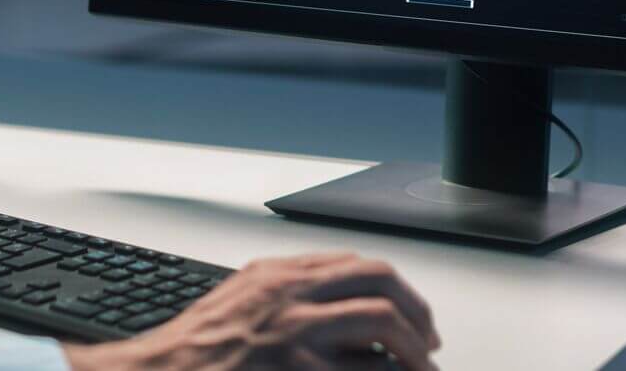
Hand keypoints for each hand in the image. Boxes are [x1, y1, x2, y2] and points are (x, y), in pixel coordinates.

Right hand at [64, 253, 440, 370]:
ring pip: (380, 325)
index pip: (360, 265)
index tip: (415, 315)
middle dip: (417, 315)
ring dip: (413, 351)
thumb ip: (288, 288)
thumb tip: (341, 293)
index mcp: (280, 275)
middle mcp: (291, 296)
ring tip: (422, 369)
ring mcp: (295, 337)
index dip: (400, 290)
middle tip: (429, 344)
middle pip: (380, 285)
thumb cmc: (196, 345)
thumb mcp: (242, 295)